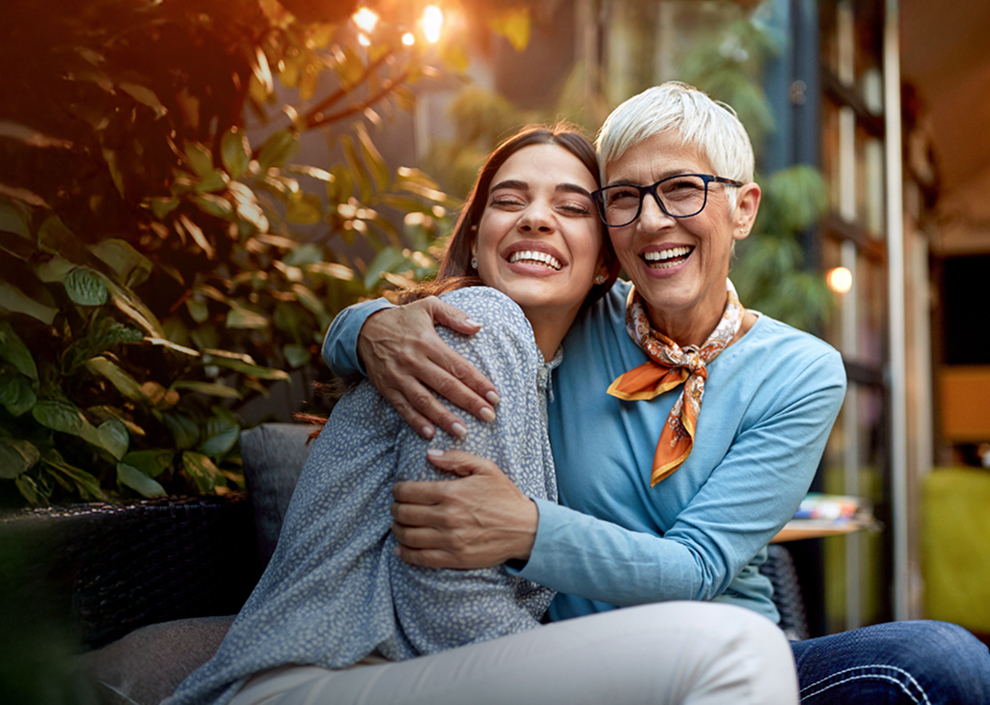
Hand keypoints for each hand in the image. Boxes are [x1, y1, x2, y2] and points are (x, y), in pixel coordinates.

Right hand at [357, 297, 499, 438]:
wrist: (364, 329)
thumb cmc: (403, 319)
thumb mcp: (428, 307)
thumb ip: (454, 315)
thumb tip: (478, 327)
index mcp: (428, 342)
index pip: (458, 366)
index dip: (478, 382)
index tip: (495, 397)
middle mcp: (414, 360)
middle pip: (446, 385)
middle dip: (469, 402)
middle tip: (489, 416)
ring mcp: (398, 376)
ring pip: (424, 400)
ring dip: (444, 417)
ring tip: (463, 431)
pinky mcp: (386, 388)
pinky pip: (402, 407)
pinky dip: (415, 421)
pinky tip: (429, 433)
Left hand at [391, 449, 538, 568]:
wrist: (525, 529)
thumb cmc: (505, 497)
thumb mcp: (485, 469)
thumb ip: (456, 458)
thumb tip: (430, 454)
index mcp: (451, 493)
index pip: (408, 492)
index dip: (397, 490)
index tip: (399, 490)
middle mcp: (446, 517)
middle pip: (403, 514)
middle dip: (395, 509)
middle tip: (397, 507)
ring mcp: (449, 540)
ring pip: (407, 536)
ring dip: (397, 530)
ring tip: (399, 525)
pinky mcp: (454, 558)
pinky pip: (420, 558)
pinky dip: (405, 553)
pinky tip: (401, 548)